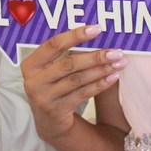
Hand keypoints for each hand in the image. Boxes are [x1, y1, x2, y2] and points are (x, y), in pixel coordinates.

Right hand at [20, 24, 124, 141]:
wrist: (48, 122)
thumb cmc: (53, 86)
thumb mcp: (50, 70)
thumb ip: (64, 55)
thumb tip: (95, 36)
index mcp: (31, 65)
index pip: (53, 45)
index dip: (75, 36)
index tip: (97, 29)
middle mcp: (34, 81)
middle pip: (69, 64)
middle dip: (95, 56)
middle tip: (116, 51)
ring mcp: (45, 98)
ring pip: (78, 79)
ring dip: (101, 70)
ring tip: (119, 63)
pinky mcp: (57, 111)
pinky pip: (83, 94)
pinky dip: (100, 84)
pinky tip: (113, 77)